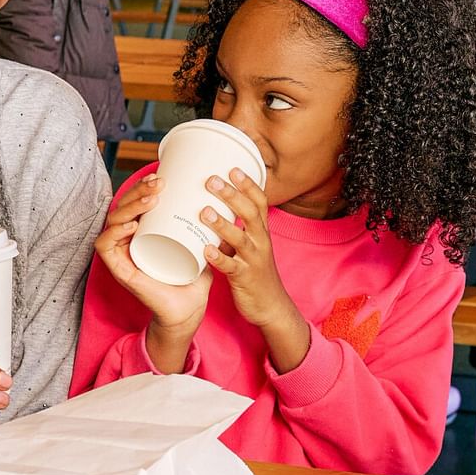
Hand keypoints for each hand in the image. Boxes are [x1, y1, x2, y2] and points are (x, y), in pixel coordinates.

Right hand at [93, 172, 214, 339]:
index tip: (161, 176)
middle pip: (123, 207)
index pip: (134, 202)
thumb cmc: (192, 276)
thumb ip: (209, 223)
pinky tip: (132, 225)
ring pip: (113, 221)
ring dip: (130, 207)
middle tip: (158, 184)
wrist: (189, 309)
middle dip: (138, 191)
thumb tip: (223, 197)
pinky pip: (105, 248)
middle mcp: (128, 241)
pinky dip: (113, 234)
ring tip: (151, 200)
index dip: (142, 187)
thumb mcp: (200, 242)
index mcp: (142, 232)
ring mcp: (122, 255)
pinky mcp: (120, 271)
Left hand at [195, 168, 292, 324]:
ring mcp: (253, 260)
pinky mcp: (244, 278)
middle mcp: (261, 242)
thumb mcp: (249, 245)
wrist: (271, 306)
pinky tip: (205, 250)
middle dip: (232, 196)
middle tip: (212, 181)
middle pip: (250, 214)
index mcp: (262, 232)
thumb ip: (233, 228)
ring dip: (222, 224)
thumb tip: (208, 207)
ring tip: (204, 211)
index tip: (233, 168)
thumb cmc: (254, 272)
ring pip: (240, 238)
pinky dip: (219, 257)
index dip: (248, 184)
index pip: (260, 202)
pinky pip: (231, 267)